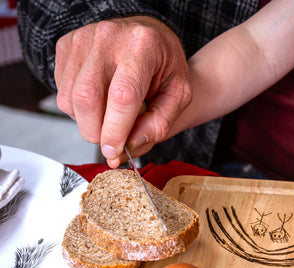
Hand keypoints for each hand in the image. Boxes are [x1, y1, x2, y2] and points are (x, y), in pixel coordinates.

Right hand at [54, 16, 191, 167]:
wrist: (150, 39)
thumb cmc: (166, 67)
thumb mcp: (178, 96)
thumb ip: (159, 124)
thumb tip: (129, 147)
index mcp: (143, 45)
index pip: (122, 96)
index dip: (115, 130)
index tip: (114, 152)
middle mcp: (108, 36)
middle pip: (87, 99)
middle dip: (96, 132)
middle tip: (112, 141)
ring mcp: (82, 38)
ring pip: (70, 99)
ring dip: (87, 123)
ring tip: (110, 117)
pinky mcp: (66, 45)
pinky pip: (62, 92)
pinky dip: (78, 110)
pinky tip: (99, 102)